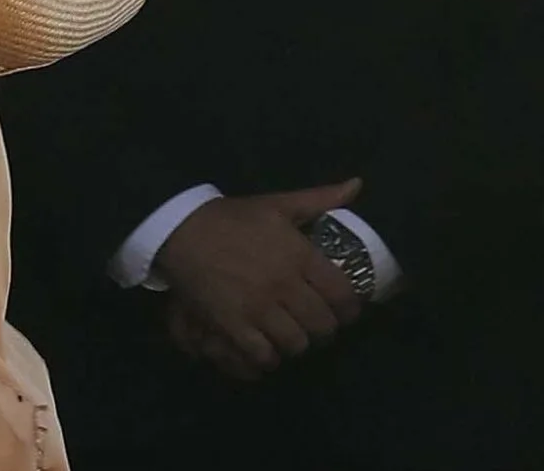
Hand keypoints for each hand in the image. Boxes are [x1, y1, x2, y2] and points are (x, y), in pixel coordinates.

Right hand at [153, 180, 364, 379]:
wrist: (186, 231)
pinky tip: (269, 348)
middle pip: (321, 324)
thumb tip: (357, 185)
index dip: (350, 309)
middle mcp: (284, 285)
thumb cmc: (235, 218)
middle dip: (326, 329)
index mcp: (299, 255)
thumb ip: (320, 199)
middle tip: (321, 326)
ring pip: (295, 343)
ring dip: (299, 343)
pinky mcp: (234, 326)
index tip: (348, 311)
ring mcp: (259, 309)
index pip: (341, 293)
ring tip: (295, 336)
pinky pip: (263, 355)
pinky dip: (270, 357)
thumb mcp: (279, 203)